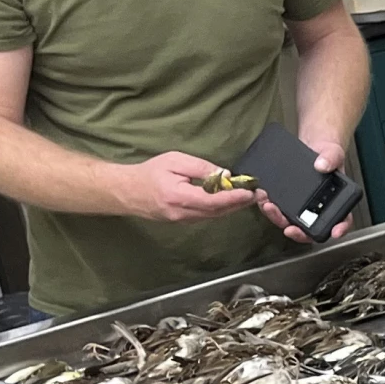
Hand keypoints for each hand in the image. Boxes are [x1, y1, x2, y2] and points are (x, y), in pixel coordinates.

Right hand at [119, 150, 259, 222]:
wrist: (127, 191)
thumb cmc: (150, 172)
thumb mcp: (175, 161)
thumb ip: (201, 168)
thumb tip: (224, 175)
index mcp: (179, 197)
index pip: (213, 201)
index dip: (234, 198)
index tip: (250, 193)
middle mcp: (183, 214)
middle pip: (218, 212)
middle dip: (239, 204)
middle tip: (258, 196)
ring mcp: (182, 221)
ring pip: (213, 216)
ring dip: (232, 208)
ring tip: (248, 198)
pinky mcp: (182, 222)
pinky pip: (206, 217)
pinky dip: (220, 210)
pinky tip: (230, 202)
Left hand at [261, 136, 354, 244]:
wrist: (312, 145)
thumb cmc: (327, 153)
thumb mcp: (333, 152)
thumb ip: (331, 158)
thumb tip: (322, 165)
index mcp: (336, 201)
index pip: (343, 219)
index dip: (340, 228)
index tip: (334, 232)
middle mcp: (319, 208)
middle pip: (311, 229)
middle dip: (298, 231)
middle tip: (289, 229)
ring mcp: (302, 207)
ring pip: (291, 222)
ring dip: (278, 218)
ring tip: (268, 206)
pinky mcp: (287, 201)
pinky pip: (279, 210)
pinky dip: (269, 207)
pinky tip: (262, 197)